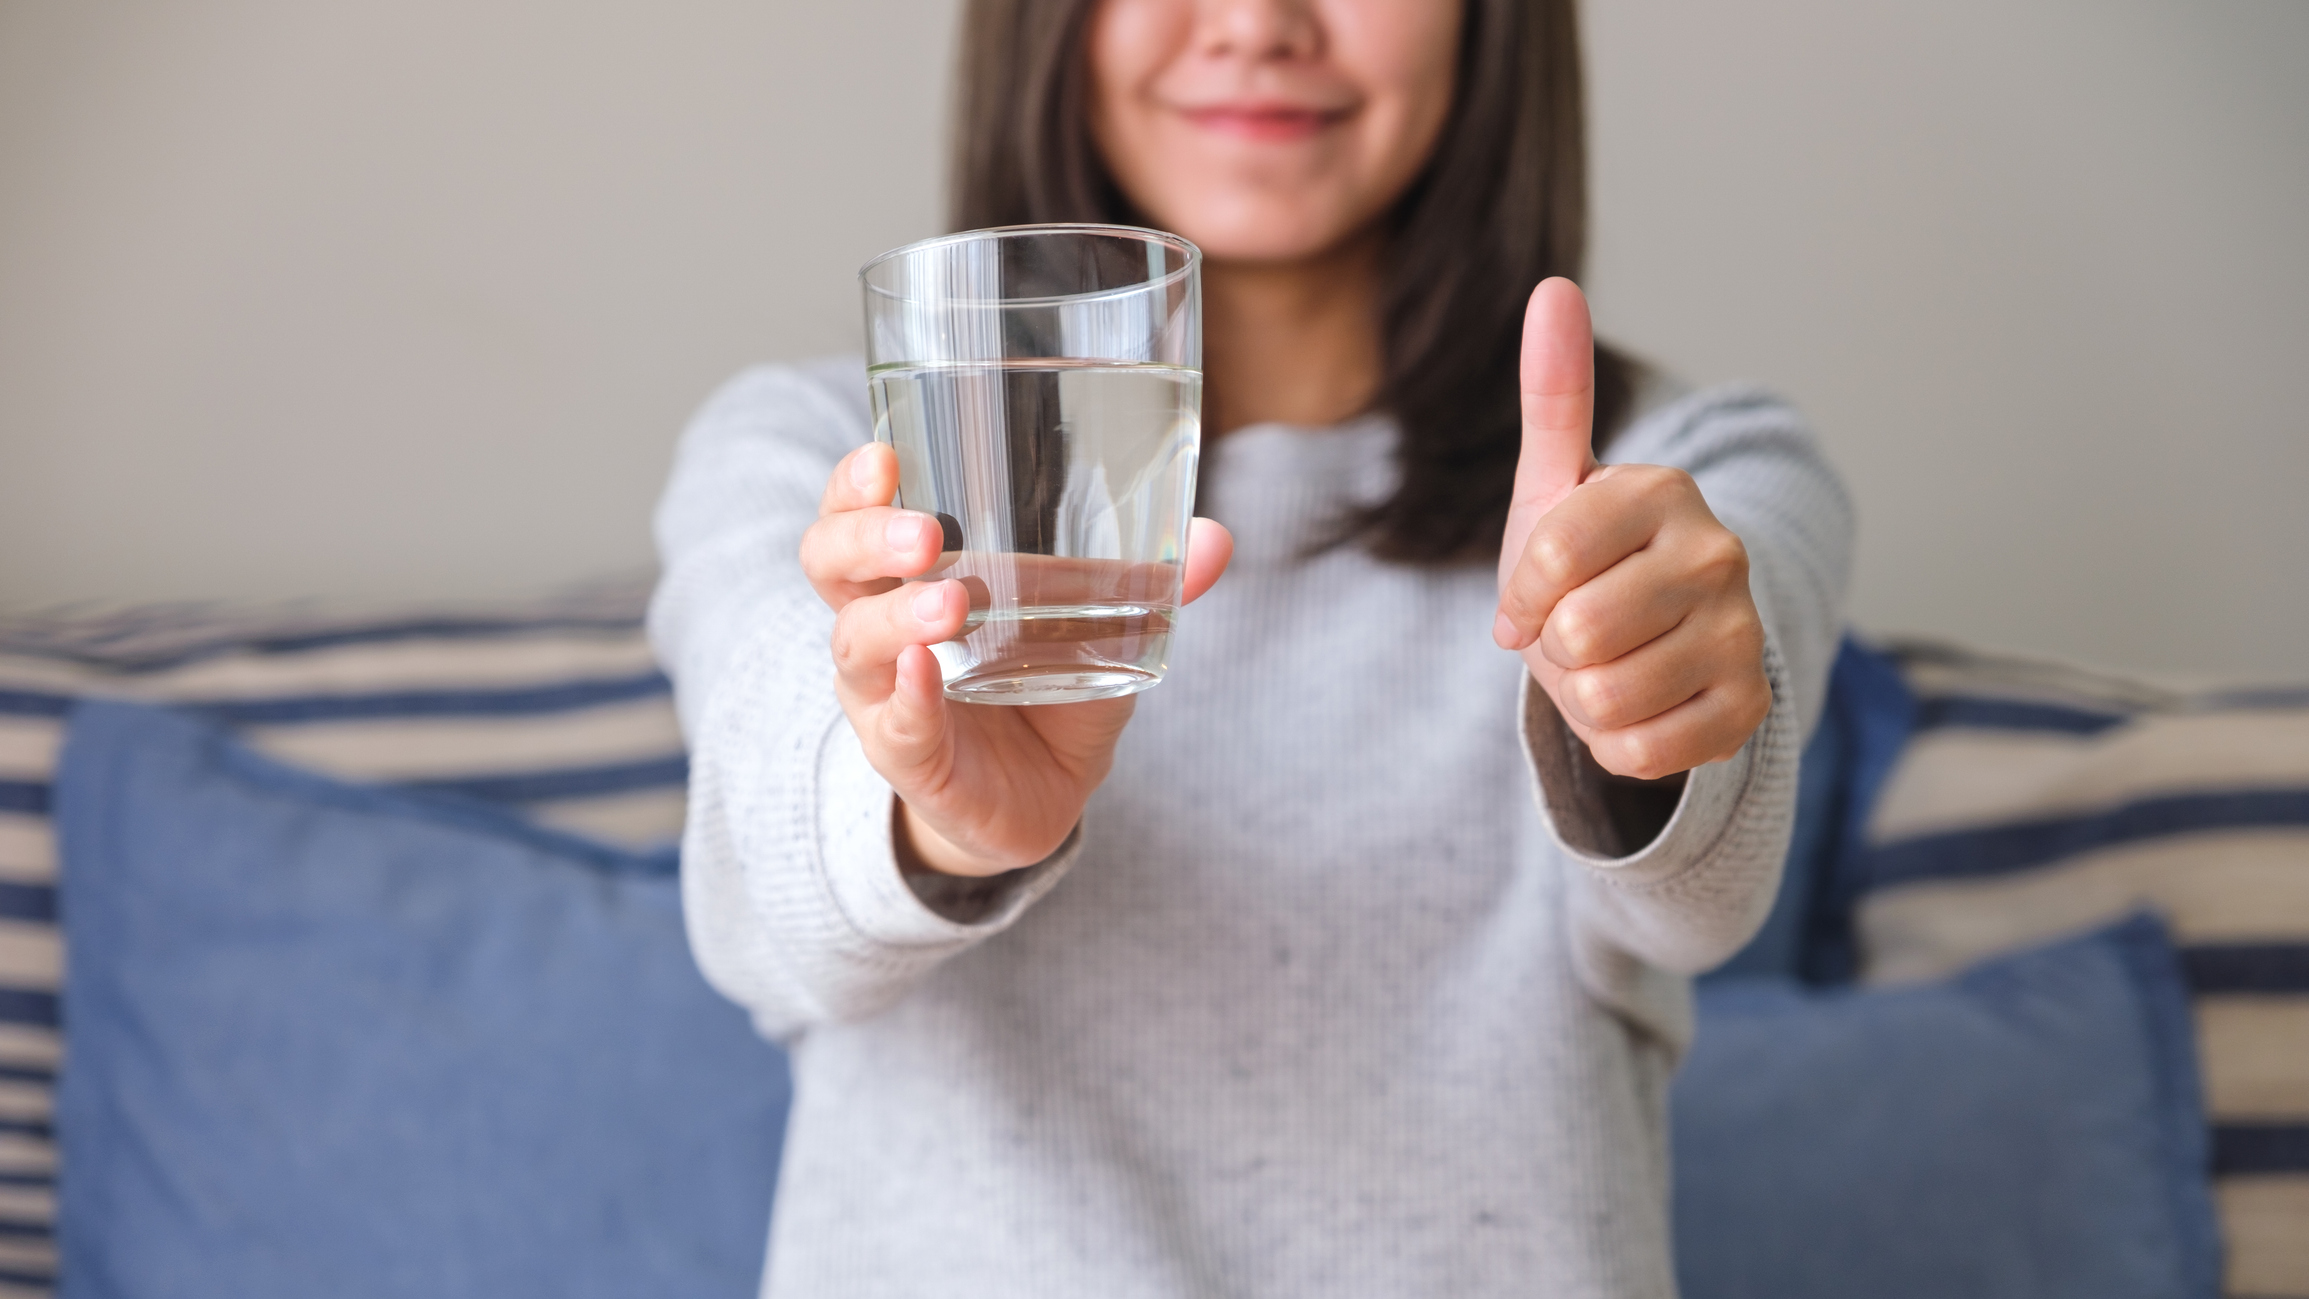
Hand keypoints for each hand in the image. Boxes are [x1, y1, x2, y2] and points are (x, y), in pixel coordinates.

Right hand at [802, 444, 1233, 876]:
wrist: (1042, 796)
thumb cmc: (1049, 686)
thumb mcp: (1099, 626)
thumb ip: (1150, 583)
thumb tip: (1215, 539)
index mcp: (910, 574)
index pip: (853, 514)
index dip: (854, 483)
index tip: (884, 453)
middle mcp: (878, 626)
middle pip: (829, 563)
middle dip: (865, 537)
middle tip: (925, 530)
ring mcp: (884, 693)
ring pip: (855, 642)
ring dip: (898, 615)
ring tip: (952, 602)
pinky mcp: (911, 756)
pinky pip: (895, 725)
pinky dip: (909, 698)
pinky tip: (926, 672)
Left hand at [1492, 279, 1769, 780]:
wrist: (1652, 645)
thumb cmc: (1589, 559)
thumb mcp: (1556, 482)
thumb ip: (1554, 391)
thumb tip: (1554, 286)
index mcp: (1661, 491)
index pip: (1548, 554)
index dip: (1520, 593)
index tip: (1528, 597)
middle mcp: (1717, 553)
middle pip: (1578, 632)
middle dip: (1554, 647)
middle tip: (1577, 630)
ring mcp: (1742, 631)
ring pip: (1605, 697)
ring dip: (1583, 696)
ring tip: (1608, 663)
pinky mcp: (1749, 706)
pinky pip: (1642, 750)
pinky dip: (1619, 741)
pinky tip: (1640, 704)